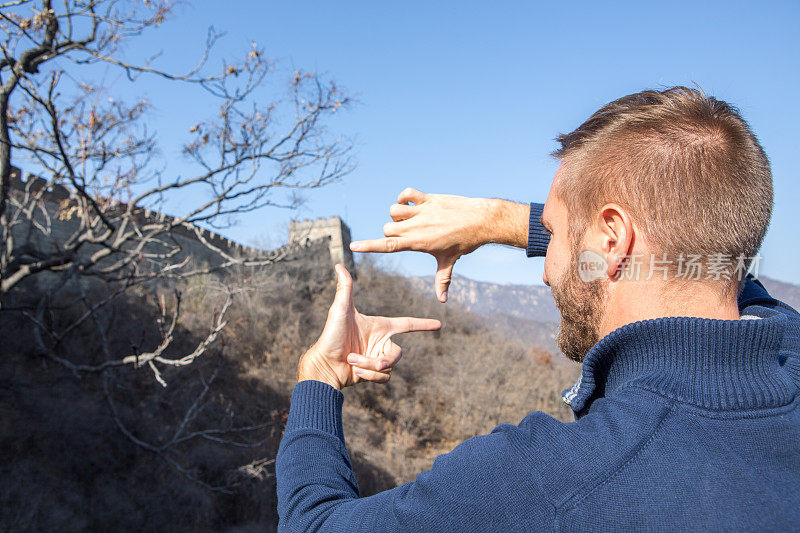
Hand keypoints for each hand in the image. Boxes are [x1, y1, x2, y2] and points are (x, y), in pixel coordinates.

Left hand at [297, 264, 441, 389]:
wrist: (323, 364)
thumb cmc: (331, 335)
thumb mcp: (340, 310)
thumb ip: (345, 288)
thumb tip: (339, 265)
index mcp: (379, 327)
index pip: (407, 324)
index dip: (423, 324)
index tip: (439, 324)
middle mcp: (381, 343)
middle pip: (398, 353)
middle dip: (383, 359)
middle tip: (359, 358)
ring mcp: (377, 358)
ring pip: (389, 367)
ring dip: (369, 365)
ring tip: (351, 361)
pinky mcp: (373, 373)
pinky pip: (384, 377)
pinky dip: (370, 375)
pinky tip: (355, 371)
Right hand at [349, 188, 499, 302]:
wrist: (479, 221)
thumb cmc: (463, 243)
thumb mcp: (449, 261)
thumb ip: (442, 281)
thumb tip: (443, 301)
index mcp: (416, 243)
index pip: (386, 246)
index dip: (368, 246)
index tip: (353, 247)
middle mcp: (415, 227)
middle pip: (387, 228)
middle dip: (392, 231)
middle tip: (409, 233)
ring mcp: (421, 212)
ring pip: (393, 210)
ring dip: (397, 214)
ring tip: (411, 218)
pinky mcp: (428, 199)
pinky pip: (406, 194)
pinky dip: (405, 197)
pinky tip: (412, 203)